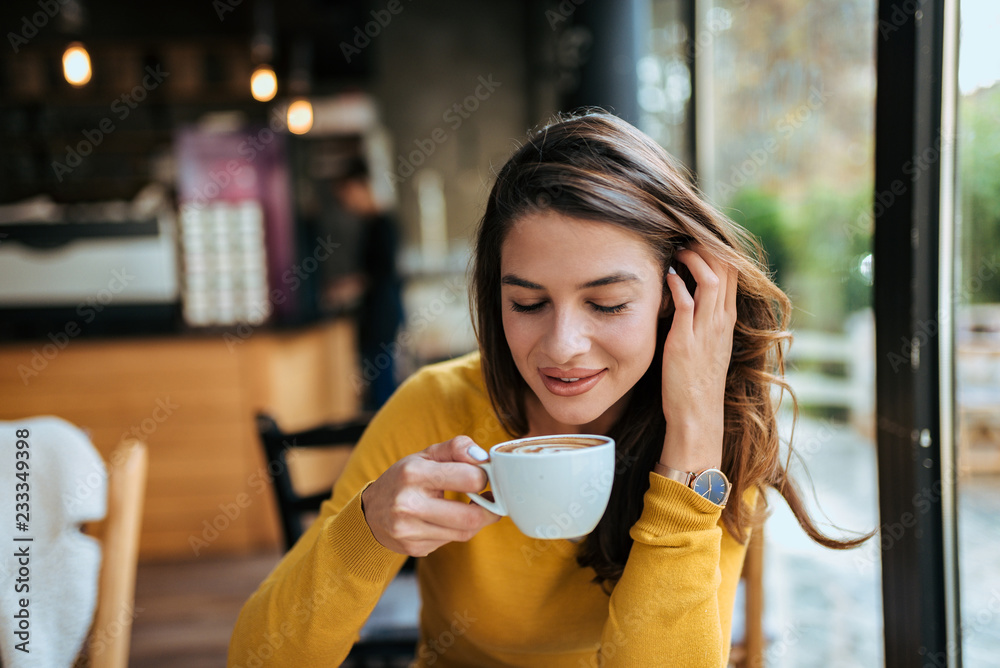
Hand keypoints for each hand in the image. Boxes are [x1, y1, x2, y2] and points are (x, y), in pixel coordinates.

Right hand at [361, 436, 500, 556]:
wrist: (371, 512)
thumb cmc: (404, 478)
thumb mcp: (425, 455)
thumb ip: (456, 448)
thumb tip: (483, 457)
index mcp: (414, 473)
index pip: (469, 479)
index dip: (484, 477)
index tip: (485, 476)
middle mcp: (409, 504)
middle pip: (470, 516)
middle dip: (489, 509)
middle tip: (491, 498)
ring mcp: (410, 530)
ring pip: (464, 532)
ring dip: (477, 520)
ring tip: (475, 507)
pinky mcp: (414, 548)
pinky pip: (451, 541)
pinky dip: (458, 530)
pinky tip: (451, 519)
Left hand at [659, 245, 737, 471]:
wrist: (697, 415)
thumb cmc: (697, 381)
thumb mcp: (708, 345)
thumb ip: (704, 320)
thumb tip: (689, 295)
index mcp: (726, 320)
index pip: (732, 273)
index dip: (718, 250)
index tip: (698, 238)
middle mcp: (720, 321)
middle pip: (726, 269)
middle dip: (708, 246)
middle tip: (687, 235)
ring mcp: (705, 331)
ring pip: (710, 280)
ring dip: (693, 260)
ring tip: (678, 251)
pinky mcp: (685, 341)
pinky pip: (686, 304)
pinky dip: (677, 285)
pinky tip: (667, 276)